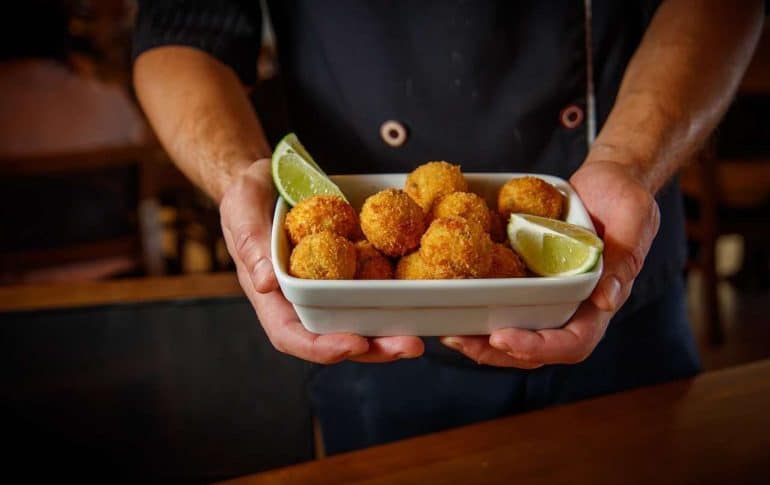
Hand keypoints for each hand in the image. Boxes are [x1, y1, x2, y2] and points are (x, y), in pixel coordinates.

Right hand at [220, 159, 423, 363]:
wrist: (271, 177)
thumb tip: (264, 284)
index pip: (292, 335)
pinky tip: (420, 299)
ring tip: (420, 336)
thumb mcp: (241, 210)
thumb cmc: (247, 195)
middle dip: (372, 349)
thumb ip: (251, 243)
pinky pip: (369, 290)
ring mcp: (326, 287)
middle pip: (334, 338)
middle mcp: (301, 300)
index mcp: (271, 296)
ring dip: (388, 333)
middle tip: (410, 347)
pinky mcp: (347, 270)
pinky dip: (393, 300)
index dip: (323, 347)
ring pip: (357, 321)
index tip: (355, 344)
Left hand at [440, 160, 659, 367]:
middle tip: (460, 341)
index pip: (573, 342)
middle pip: (537, 349)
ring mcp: (549, 294)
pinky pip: (505, 303)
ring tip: (449, 334)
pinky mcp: (530, 278)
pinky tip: (452, 303)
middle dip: (497, 352)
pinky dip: (479, 309)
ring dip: (481, 340)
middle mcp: (573, 307)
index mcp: (601, 301)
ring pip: (516, 332)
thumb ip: (625, 257)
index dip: (538, 347)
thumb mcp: (633, 218)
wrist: (608, 180)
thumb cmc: (625, 197)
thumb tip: (607, 301)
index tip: (503, 337)